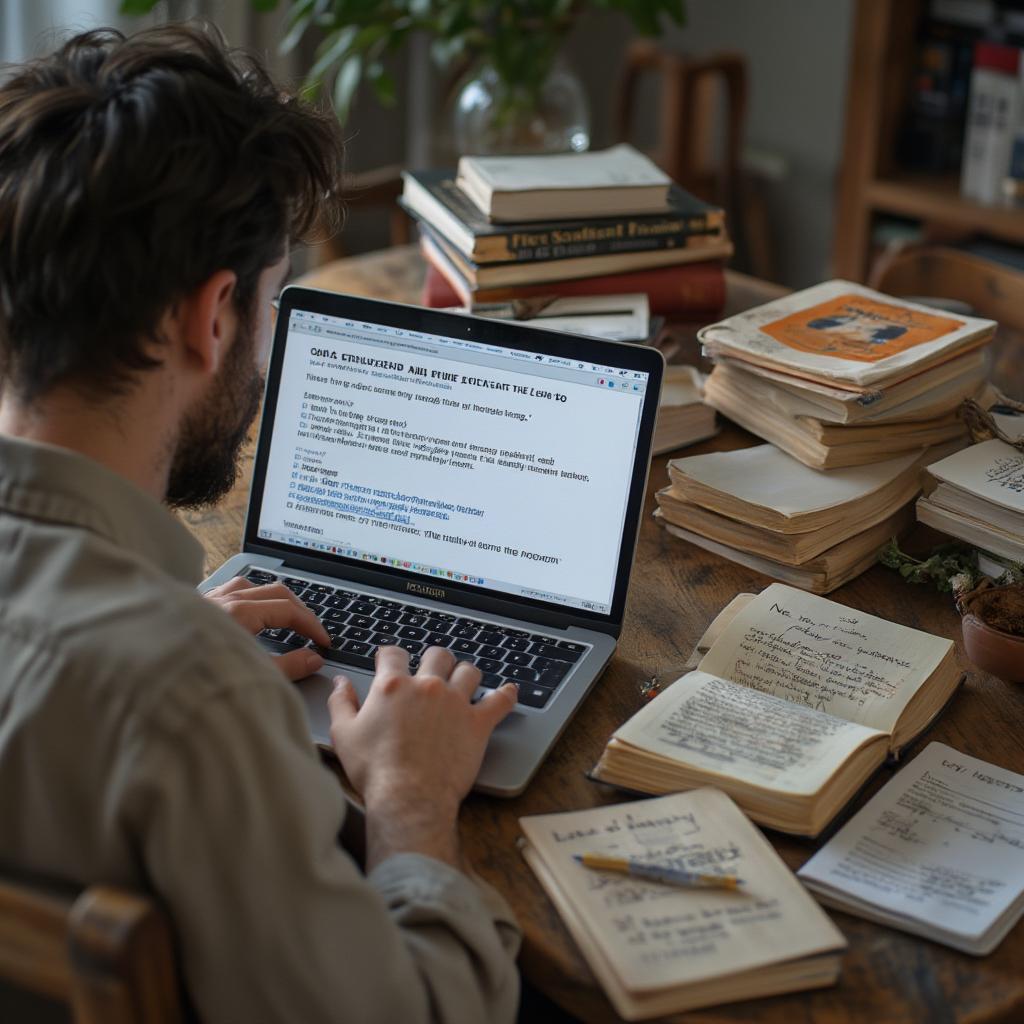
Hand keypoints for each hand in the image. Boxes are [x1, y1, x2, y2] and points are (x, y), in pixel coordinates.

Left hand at [204, 577, 328, 679]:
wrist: (146, 678)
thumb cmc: (195, 678)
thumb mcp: (251, 676)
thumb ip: (288, 667)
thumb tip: (313, 658)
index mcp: (240, 613)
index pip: (289, 610)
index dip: (312, 626)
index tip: (323, 643)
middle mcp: (223, 600)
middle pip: (276, 591)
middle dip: (299, 609)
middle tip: (312, 630)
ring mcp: (207, 601)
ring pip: (250, 586)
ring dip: (272, 599)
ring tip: (284, 617)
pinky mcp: (193, 608)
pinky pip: (227, 591)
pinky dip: (246, 598)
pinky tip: (245, 613)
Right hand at [328, 645, 517, 868]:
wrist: (408, 798)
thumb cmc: (375, 770)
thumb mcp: (344, 734)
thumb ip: (341, 703)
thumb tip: (341, 683)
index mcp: (393, 686)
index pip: (393, 653)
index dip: (390, 655)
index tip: (391, 660)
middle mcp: (427, 687)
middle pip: (437, 655)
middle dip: (433, 660)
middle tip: (432, 670)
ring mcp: (455, 702)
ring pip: (468, 671)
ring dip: (465, 674)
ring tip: (463, 681)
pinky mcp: (477, 723)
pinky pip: (500, 701)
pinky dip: (506, 694)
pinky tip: (509, 691)